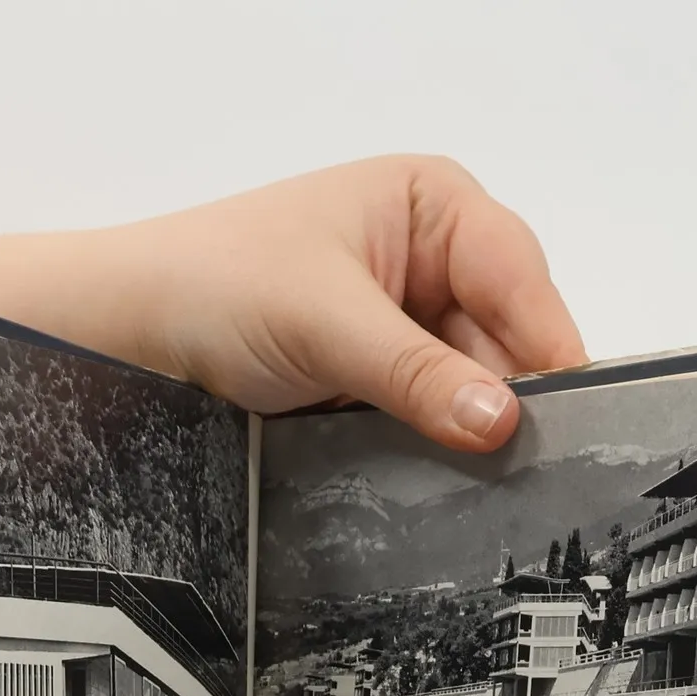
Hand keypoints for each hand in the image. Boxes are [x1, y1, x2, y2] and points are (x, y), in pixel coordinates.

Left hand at [0, 156, 587, 455]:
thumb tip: (499, 421)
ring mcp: (409, 329)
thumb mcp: (325, 321)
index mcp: (432, 204)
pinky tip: (443, 486)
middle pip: (507, 340)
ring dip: (472, 437)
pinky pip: (433, 422)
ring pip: (474, 391)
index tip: (566, 417)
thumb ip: (416, 372)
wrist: (130, 336)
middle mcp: (432, 260)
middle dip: (510, 402)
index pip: (518, 275)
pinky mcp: (383, 386)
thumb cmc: (215, 285)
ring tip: (484, 490)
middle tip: (529, 473)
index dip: (546, 346)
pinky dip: (438, 453)